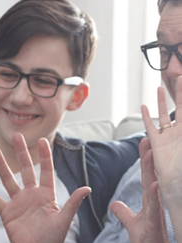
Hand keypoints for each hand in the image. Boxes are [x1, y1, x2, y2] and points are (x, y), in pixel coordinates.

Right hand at [0, 133, 90, 242]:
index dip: (45, 155)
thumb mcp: (63, 220)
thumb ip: (73, 203)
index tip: (43, 140)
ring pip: (8, 179)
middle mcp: (32, 194)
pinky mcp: (7, 213)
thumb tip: (87, 188)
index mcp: (46, 194)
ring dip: (1, 165)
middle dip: (22, 152)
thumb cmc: (52, 239)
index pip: (46, 170)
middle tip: (17, 136)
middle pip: (26, 168)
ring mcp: (18, 202)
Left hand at [109, 137, 168, 242]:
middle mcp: (153, 202)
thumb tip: (113, 204)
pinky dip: (154, 194)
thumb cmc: (147, 239)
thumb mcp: (131, 223)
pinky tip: (153, 183)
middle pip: (150, 175)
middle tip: (147, 139)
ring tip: (150, 153)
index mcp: (148, 200)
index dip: (143, 160)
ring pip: (153, 186)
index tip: (143, 143)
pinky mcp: (155, 223)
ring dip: (152, 170)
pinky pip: (155, 207)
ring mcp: (155, 211)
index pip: (145, 175)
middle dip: (148, 157)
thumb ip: (123, 212)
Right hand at [141, 77, 181, 201]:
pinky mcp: (156, 142)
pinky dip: (147, 116)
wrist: (177, 184)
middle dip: (180, 93)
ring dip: (162, 102)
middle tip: (180, 77)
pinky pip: (150, 126)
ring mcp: (168, 136)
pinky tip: (144, 106)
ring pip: (164, 114)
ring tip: (160, 88)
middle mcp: (180, 131)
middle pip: (180, 108)